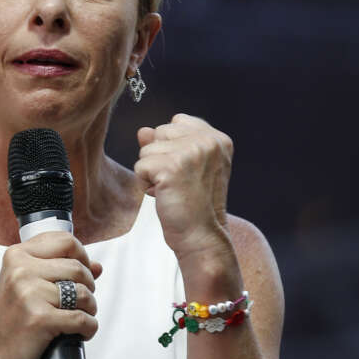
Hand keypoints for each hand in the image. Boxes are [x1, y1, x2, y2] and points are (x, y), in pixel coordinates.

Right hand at [0, 232, 101, 358]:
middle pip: (78, 267)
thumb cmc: (13, 316)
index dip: (82, 257)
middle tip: (80, 301)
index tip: (81, 274)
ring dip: (89, 308)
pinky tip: (79, 332)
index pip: (66, 241)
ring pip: (82, 293)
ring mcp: (29, 294)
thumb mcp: (27, 283)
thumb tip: (97, 266)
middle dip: (88, 286)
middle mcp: (21, 270)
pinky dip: (88, 327)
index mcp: (18, 255)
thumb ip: (60, 269)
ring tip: (79, 316)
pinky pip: (81, 319)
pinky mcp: (40, 319)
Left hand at [134, 113, 233, 262]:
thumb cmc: (193, 204)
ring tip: (172, 190)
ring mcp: (191, 152)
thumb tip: (143, 131)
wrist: (201, 236)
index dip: (172, 147)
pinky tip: (163, 195)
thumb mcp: (185, 168)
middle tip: (179, 183)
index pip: (177, 122)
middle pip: (159, 133)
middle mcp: (208, 141)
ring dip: (151, 173)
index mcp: (218, 139)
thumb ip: (167, 144)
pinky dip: (145, 184)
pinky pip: (140, 166)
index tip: (187, 171)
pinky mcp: (172, 166)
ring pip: (146, 149)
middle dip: (160, 159)